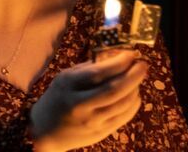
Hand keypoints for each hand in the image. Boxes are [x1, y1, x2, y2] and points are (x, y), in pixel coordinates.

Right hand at [29, 49, 148, 151]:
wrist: (44, 131)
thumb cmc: (57, 98)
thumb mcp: (65, 78)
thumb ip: (88, 68)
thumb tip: (115, 57)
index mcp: (68, 86)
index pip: (99, 72)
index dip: (119, 62)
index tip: (130, 54)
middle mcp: (80, 104)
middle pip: (115, 89)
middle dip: (134, 75)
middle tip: (142, 64)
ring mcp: (91, 121)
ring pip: (123, 103)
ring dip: (135, 88)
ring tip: (137, 79)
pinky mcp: (100, 133)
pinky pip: (124, 117)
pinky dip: (133, 103)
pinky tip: (134, 95)